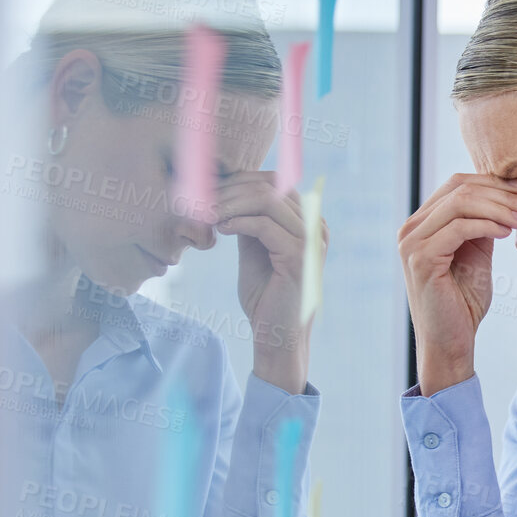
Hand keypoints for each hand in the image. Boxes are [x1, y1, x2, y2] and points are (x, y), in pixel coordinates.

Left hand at [212, 172, 327, 390]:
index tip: (207, 190)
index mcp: (309, 220)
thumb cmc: (265, 295)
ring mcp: (311, 240)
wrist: (277, 336)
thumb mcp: (255, 248)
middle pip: (270, 187)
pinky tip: (220, 228)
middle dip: (230, 189)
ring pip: (266, 201)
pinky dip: (237, 222)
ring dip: (229, 204)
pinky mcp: (300, 256)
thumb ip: (250, 221)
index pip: (274, 183)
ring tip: (206, 213)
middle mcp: (316, 226)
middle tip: (200, 200)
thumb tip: (227, 192)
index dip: (238, 181)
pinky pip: (264, 225)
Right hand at [397, 172, 516, 394]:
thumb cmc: (464, 302)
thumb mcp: (477, 253)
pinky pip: (459, 228)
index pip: (457, 184)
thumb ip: (483, 224)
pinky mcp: (420, 259)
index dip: (494, 182)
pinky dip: (488, 224)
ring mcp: (412, 242)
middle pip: (459, 189)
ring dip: (500, 207)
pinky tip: (508, 232)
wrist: (451, 342)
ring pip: (460, 203)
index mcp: (422, 223)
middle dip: (502, 193)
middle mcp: (411, 228)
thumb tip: (507, 194)